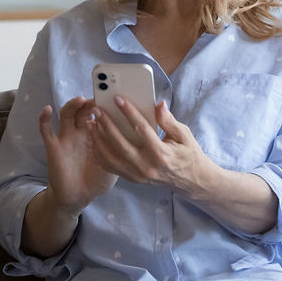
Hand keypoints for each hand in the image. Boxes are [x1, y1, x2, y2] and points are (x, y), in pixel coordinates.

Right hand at [38, 96, 117, 216]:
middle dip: (91, 102)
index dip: (105, 104)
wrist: (79, 197)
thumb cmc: (98, 179)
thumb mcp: (115, 162)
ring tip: (80, 100)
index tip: (114, 96)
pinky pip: (46, 131)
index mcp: (96, 134)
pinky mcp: (54, 147)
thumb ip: (121, 148)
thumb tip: (139, 133)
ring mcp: (66, 138)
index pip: (100, 113)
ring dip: (72, 105)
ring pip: (66, 114)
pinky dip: (44, 119)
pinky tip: (47, 110)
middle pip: (83, 110)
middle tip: (99, 96)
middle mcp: (81, 132)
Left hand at [90, 96, 218, 197]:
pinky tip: (94, 140)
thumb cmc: (188, 154)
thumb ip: (169, 120)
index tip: (117, 99)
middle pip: (120, 143)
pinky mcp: (132, 179)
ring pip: (111, 157)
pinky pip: (111, 167)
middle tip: (97, 110)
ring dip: (98, 140)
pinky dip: (100, 154)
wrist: (191, 181)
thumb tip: (158, 104)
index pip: (141, 129)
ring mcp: (137, 175)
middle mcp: (147, 166)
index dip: (128, 112)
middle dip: (106, 125)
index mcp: (161, 153)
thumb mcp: (184, 135)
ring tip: (91, 124)